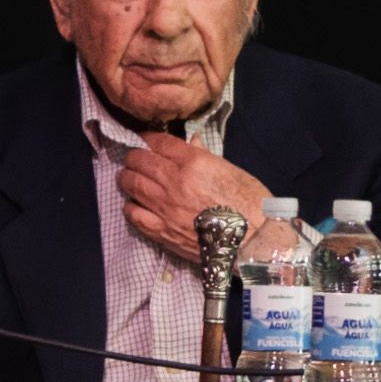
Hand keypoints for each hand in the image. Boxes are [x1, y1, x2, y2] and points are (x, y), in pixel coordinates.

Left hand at [116, 134, 271, 259]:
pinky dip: (130, 206)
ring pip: (131, 184)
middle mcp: (174, 181)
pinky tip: (134, 204)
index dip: (148, 138)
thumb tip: (191, 143)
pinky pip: (133, 214)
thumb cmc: (251, 204)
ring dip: (127, 177)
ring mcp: (165, 207)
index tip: (146, 139)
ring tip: (128, 177)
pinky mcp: (162, 231)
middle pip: (139, 160)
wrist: (253, 243)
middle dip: (134, 156)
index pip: (159, 143)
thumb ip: (205, 156)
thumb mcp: (232, 171)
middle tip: (135, 159)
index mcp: (194, 163)